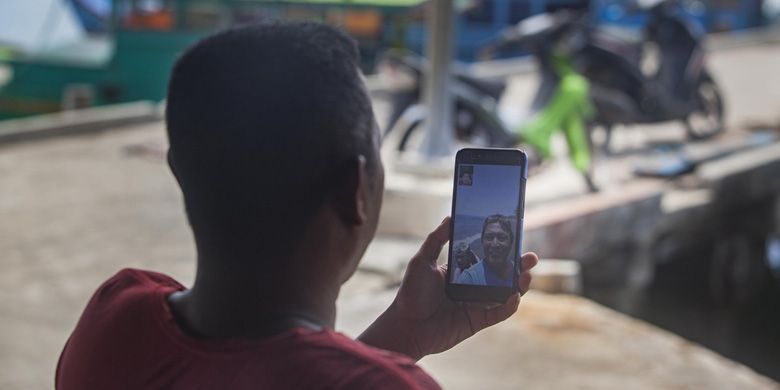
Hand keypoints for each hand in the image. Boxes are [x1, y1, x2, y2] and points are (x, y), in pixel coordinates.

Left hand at [358, 217, 537, 359]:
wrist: (406, 325)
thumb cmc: (411, 293)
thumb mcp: (422, 261)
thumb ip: (436, 240)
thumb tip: (450, 217)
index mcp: (461, 270)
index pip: (486, 256)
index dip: (502, 248)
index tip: (514, 237)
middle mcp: (472, 286)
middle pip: (501, 274)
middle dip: (519, 265)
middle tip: (530, 257)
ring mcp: (476, 303)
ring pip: (505, 293)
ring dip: (519, 285)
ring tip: (525, 274)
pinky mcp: (478, 321)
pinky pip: (499, 313)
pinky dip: (509, 306)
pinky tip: (514, 296)